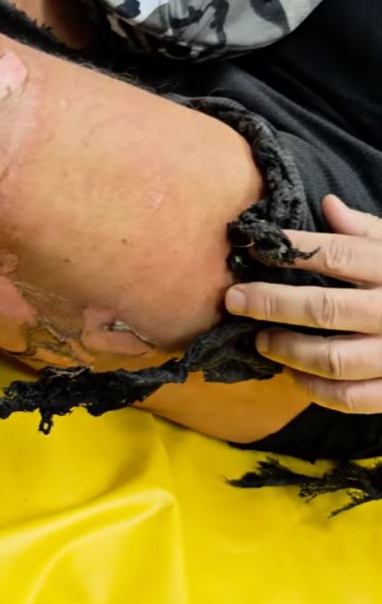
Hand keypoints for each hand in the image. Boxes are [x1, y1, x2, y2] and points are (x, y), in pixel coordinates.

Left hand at [225, 195, 381, 412]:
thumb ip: (368, 230)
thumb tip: (328, 205)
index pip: (336, 254)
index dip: (291, 251)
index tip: (254, 247)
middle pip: (324, 308)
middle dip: (271, 303)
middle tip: (234, 298)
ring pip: (333, 358)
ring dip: (288, 350)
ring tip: (260, 339)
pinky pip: (351, 398)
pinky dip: (316, 391)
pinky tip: (293, 375)